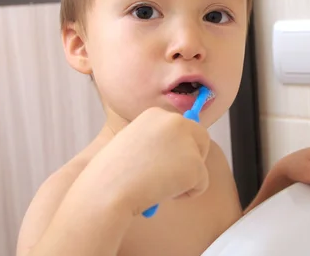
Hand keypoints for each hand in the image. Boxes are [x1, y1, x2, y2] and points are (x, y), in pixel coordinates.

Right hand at [92, 107, 211, 215]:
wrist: (108, 188)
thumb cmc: (113, 173)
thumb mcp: (133, 145)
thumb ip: (157, 144)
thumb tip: (178, 154)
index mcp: (156, 114)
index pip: (182, 127)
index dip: (177, 149)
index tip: (161, 163)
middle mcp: (175, 121)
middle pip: (201, 138)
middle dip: (193, 159)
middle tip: (171, 177)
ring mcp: (187, 141)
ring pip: (200, 164)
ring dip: (184, 180)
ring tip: (156, 185)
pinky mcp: (195, 164)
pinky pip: (201, 185)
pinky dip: (187, 195)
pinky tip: (162, 192)